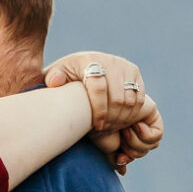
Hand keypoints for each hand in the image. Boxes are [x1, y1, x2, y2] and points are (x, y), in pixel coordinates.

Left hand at [48, 52, 160, 173]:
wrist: (83, 64)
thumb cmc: (66, 76)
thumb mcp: (55, 75)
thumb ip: (53, 78)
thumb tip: (55, 82)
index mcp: (90, 60)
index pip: (99, 88)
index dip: (99, 111)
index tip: (95, 127)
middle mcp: (111, 61)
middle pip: (118, 97)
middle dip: (112, 119)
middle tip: (104, 131)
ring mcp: (125, 66)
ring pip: (131, 100)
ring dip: (122, 118)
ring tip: (111, 128)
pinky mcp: (135, 73)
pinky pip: (139, 98)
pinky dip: (132, 113)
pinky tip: (119, 121)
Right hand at [93, 101, 163, 174]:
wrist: (97, 113)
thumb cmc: (99, 128)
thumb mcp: (108, 147)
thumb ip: (116, 159)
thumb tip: (123, 172)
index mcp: (126, 137)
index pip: (135, 154)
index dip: (128, 158)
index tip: (119, 158)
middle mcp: (136, 130)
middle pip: (145, 151)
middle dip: (131, 148)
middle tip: (121, 135)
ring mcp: (145, 122)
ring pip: (152, 145)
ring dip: (136, 141)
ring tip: (125, 129)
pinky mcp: (153, 115)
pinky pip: (157, 135)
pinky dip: (145, 134)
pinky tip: (135, 125)